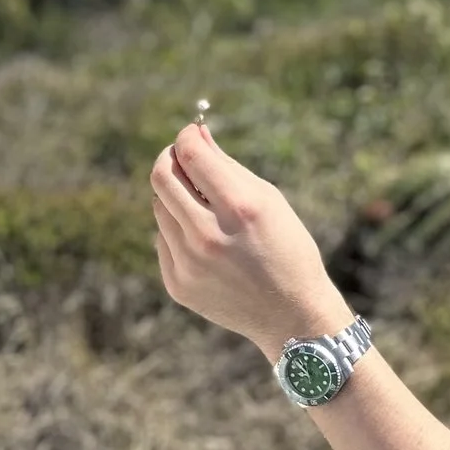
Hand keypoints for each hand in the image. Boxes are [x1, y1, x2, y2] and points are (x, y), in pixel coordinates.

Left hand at [151, 123, 352, 356]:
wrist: (291, 315)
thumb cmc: (286, 248)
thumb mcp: (268, 200)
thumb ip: (227, 166)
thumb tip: (196, 135)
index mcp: (238, 208)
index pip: (190, 155)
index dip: (187, 137)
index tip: (191, 134)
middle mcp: (207, 235)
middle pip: (161, 178)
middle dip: (171, 160)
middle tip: (184, 160)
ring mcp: (188, 263)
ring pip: (159, 208)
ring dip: (176, 197)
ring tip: (205, 209)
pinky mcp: (177, 284)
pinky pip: (163, 240)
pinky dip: (179, 232)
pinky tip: (209, 245)